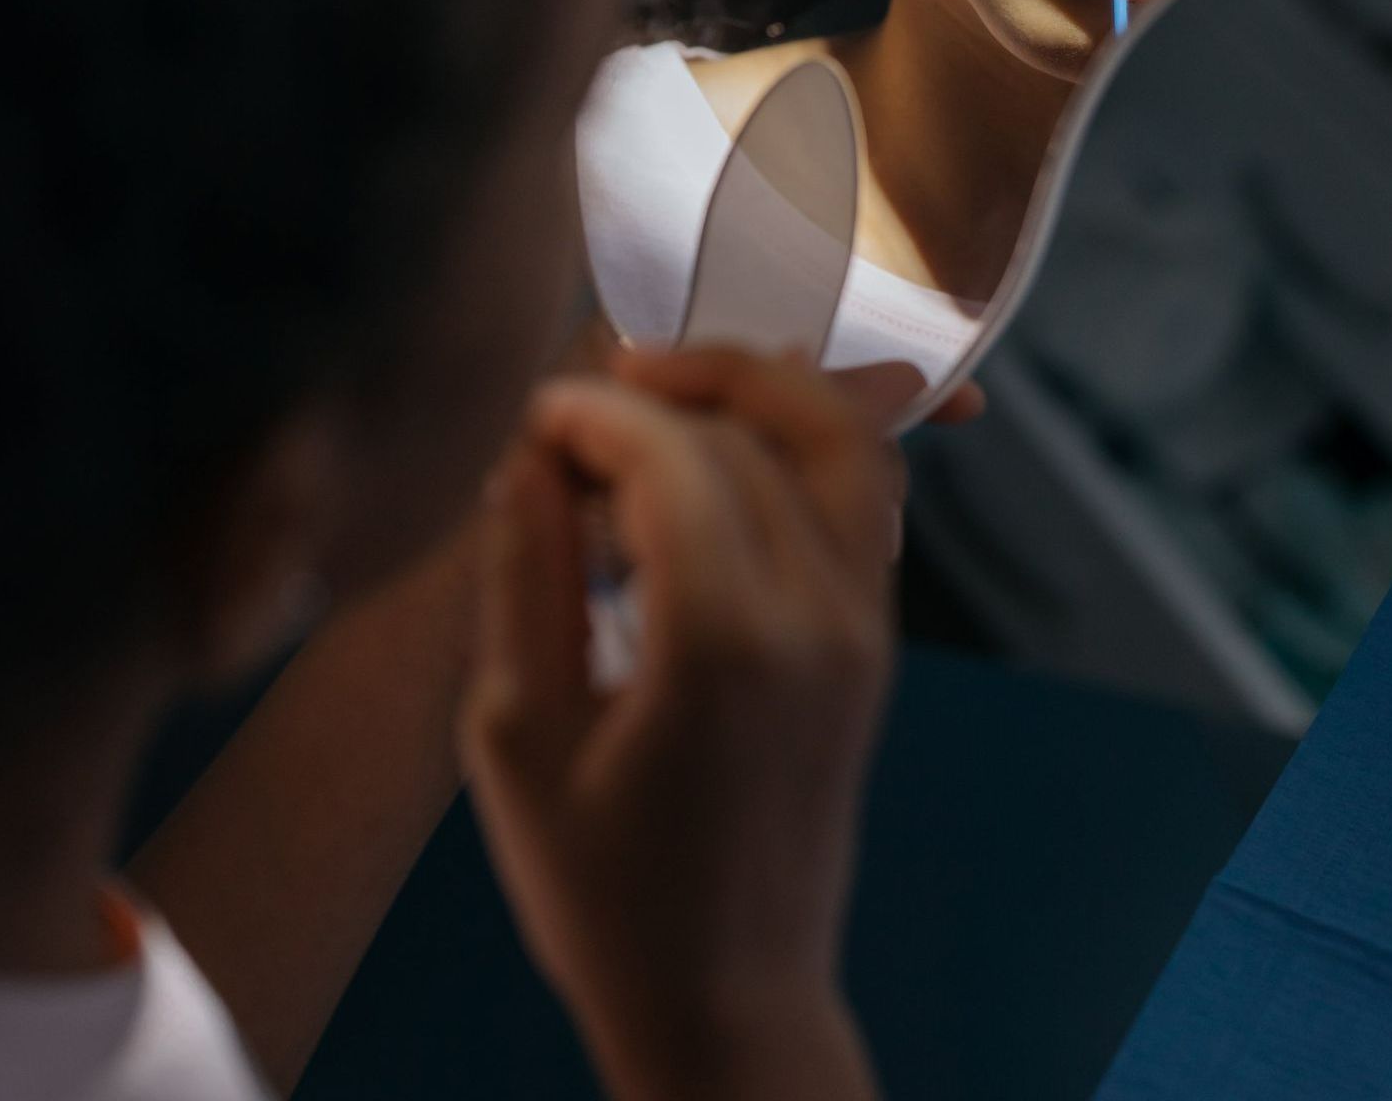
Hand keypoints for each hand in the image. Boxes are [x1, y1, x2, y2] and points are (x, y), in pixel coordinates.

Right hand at [462, 345, 900, 1099]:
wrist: (730, 1001)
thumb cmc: (604, 892)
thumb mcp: (516, 738)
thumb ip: (525, 577)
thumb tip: (529, 460)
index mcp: (722, 645)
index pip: (675, 456)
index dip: (598, 413)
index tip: (536, 415)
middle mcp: (817, 618)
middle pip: (756, 432)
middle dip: (662, 393)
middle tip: (582, 408)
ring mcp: (863, 628)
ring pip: (839, 440)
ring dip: (755, 390)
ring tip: (664, 390)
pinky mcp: (876, 642)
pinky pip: (861, 494)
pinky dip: (800, 438)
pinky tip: (724, 447)